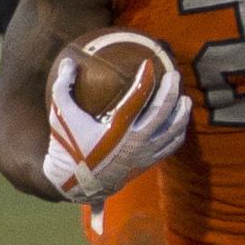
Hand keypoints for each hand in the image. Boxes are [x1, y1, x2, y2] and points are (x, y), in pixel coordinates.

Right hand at [42, 53, 189, 203]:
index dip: (146, 77)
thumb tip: (70, 60)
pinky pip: (171, 146)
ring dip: (182, 112)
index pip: (139, 97)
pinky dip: (178, 132)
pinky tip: (179, 122)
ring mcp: (144, 154)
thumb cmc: (67, 147)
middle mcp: (135, 142)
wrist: (74, 185)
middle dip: (172, 89)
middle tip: (174, 74)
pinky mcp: (147, 163)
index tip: (149, 63)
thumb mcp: (60, 115)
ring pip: (173, 130)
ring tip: (184, 98)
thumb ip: (63, 85)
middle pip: (163, 111)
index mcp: (117, 129)